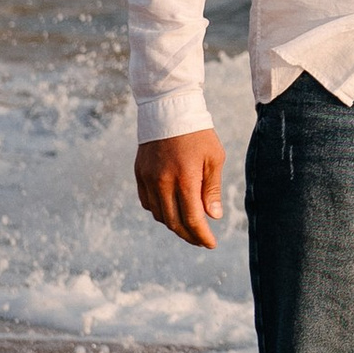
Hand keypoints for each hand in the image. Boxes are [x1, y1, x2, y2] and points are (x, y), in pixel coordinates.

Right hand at [136, 129, 225, 248]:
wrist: (168, 108)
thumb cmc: (198, 133)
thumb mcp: (214, 158)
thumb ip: (212, 189)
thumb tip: (213, 217)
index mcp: (185, 178)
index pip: (192, 218)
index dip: (202, 236)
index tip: (211, 244)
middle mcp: (163, 182)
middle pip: (174, 222)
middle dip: (189, 236)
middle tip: (201, 240)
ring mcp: (148, 178)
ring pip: (159, 215)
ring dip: (174, 225)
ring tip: (189, 227)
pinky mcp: (139, 173)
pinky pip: (147, 202)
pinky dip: (160, 212)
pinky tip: (172, 211)